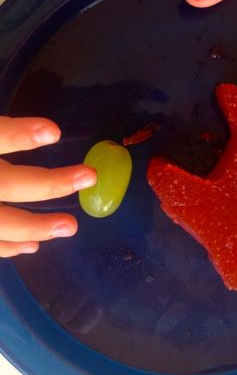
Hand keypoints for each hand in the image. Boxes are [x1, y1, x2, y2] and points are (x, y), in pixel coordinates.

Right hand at [0, 116, 95, 257]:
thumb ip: (3, 133)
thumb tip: (47, 127)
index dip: (18, 135)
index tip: (54, 132)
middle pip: (7, 183)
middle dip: (48, 184)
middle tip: (90, 177)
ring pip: (0, 222)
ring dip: (35, 226)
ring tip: (70, 226)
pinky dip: (9, 247)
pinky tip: (34, 246)